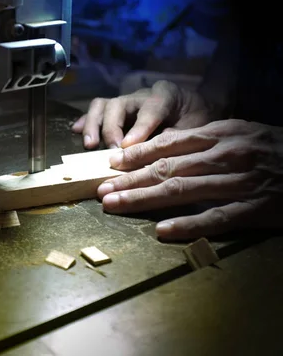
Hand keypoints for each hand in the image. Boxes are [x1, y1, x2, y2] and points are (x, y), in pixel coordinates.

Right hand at [72, 80, 217, 148]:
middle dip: (112, 130)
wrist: (195, 109)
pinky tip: (76, 132)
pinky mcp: (116, 110)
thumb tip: (158, 150)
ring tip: (89, 145)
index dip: (138, 129)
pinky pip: (96, 111)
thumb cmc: (197, 118)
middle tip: (112, 153)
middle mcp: (141, 94)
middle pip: (118, 105)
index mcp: (166, 94)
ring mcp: (126, 101)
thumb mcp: (198, 127)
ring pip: (102, 105)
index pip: (150, 109)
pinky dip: (85, 121)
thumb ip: (180, 136)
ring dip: (93, 125)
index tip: (127, 147)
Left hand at [96, 119, 282, 240]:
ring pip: (183, 190)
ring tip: (115, 205)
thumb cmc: (276, 151)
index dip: (136, 155)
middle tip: (101, 189)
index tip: (110, 164)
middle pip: (168, 167)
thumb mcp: (242, 134)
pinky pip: (216, 218)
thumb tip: (163, 151)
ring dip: (144, 198)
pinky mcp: (257, 209)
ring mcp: (242, 182)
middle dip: (129, 179)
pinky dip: (188, 225)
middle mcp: (228, 154)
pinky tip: (162, 231)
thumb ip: (205, 141)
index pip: (169, 143)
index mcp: (223, 134)